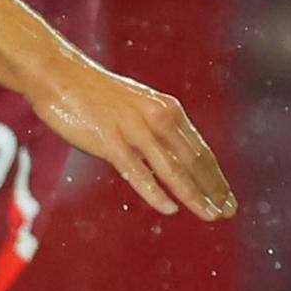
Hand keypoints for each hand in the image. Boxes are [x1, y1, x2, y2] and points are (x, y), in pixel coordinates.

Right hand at [29, 56, 234, 220]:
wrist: (61, 75)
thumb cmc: (97, 95)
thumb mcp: (139, 107)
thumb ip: (157, 129)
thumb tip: (173, 157)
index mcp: (168, 110)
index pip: (200, 150)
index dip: (216, 177)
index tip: (228, 197)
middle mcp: (158, 119)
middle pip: (194, 161)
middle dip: (214, 190)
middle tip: (229, 212)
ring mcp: (135, 130)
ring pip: (173, 169)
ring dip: (194, 195)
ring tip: (211, 215)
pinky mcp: (111, 142)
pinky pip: (137, 172)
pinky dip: (155, 192)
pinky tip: (170, 209)